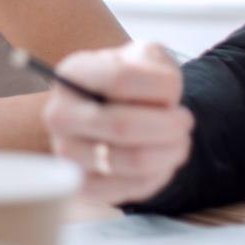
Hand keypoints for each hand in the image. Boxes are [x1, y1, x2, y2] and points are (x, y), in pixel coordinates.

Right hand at [42, 41, 192, 204]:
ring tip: (179, 140)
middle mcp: (60, 115)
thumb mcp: (144, 57)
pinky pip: (134, 187)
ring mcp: (68, 154)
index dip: (160, 87)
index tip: (175, 90)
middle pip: (123, 126)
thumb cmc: (133, 83)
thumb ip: (156, 66)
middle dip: (168, 125)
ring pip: (133, 160)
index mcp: (71, 73)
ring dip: (170, 151)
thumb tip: (164, 102)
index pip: (120, 80)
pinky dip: (161, 174)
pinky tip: (164, 159)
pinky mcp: (85, 186)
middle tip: (185, 121)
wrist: (115, 113)